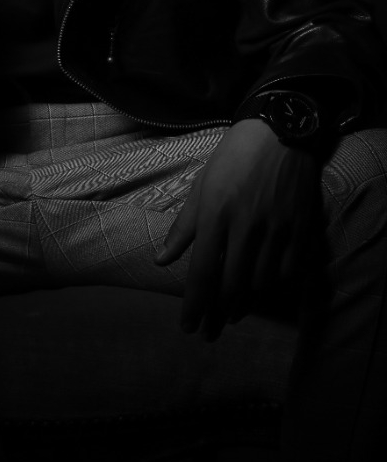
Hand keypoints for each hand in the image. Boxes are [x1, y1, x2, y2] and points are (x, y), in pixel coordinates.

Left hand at [155, 119, 319, 339]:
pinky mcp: (300, 227)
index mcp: (216, 212)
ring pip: (260, 282)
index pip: (202, 271)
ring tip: (231, 311)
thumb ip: (184, 226)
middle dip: (217, 314)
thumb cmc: (233, 156)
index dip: (194, 304)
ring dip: (244, 303)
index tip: (187, 326)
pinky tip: (262, 289)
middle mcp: (245, 224)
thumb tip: (162, 260)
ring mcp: (276, 227)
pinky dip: (273, 285)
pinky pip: (288, 270)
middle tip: (208, 331)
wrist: (280, 130)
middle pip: (231, 284)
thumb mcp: (202, 184)